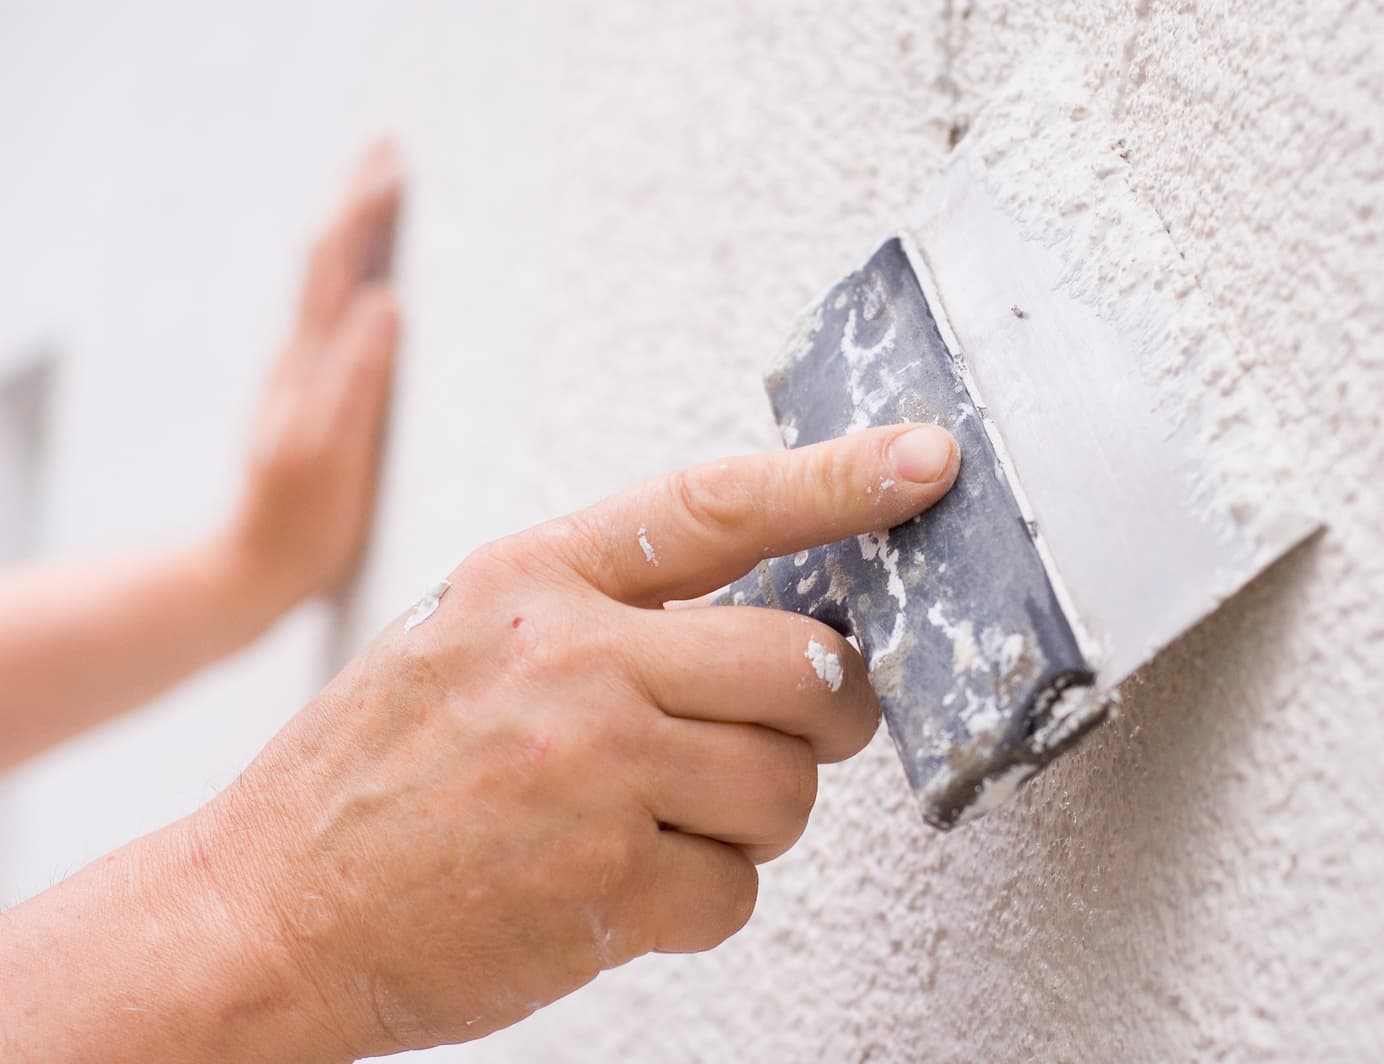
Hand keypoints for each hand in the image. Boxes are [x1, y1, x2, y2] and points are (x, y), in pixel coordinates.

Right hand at [192, 423, 959, 1056]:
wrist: (265, 910)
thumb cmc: (375, 772)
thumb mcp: (470, 637)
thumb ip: (608, 610)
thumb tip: (771, 615)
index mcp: (533, 577)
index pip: (719, 505)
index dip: (839, 480)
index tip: (925, 464)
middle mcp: (570, 659)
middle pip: (804, 666)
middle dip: (823, 714)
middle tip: (789, 733)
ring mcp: (590, 772)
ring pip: (789, 785)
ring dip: (755, 815)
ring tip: (663, 820)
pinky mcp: (605, 887)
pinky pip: (739, 888)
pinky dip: (703, 898)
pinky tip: (623, 887)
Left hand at [223, 140, 401, 605]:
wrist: (252, 568)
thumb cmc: (300, 521)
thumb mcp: (331, 452)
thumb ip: (356, 378)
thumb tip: (387, 300)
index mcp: (310, 362)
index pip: (336, 262)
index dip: (363, 207)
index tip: (397, 160)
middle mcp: (302, 357)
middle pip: (327, 257)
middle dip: (357, 197)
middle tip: (389, 146)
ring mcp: (305, 376)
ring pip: (330, 281)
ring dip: (355, 229)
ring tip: (382, 193)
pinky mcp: (316, 398)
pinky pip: (338, 314)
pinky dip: (356, 274)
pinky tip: (373, 280)